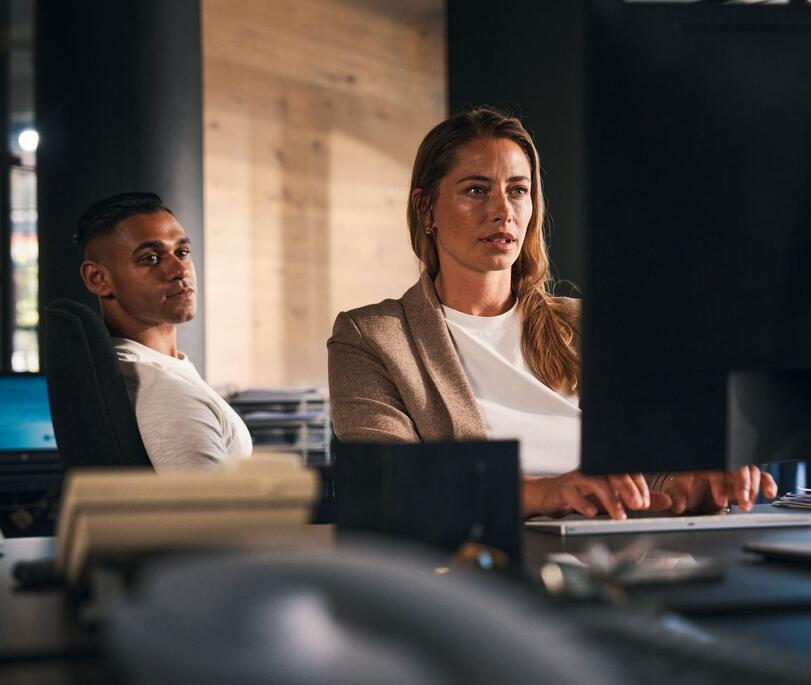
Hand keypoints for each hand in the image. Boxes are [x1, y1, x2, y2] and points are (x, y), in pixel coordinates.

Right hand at [522, 470, 668, 519]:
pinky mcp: (563, 490)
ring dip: (610, 499)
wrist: (549, 495)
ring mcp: (577, 479)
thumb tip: (667, 501)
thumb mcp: (613, 498)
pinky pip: (573, 494)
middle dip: (628, 488)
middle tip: (640, 505)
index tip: (646, 502)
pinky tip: (592, 513)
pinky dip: (583, 503)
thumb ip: (639, 499)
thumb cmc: (583, 494)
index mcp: (606, 471)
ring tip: (620, 516)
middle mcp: (592, 471)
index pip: (626, 471)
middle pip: (612, 473)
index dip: (638, 484)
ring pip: (595, 483)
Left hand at [659, 466, 777, 513]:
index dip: (720, 486)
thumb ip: (678, 498)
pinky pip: (762, 477)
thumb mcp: (679, 491)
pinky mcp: (748, 480)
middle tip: (742, 503)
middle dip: (742, 486)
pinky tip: (770, 494)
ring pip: (751, 473)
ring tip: (747, 505)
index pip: (716, 472)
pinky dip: (768, 484)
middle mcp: (723, 468)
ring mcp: (736, 473)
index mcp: (706, 468)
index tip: (720, 501)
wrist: (692, 489)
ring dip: (753, 489)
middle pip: (738, 470)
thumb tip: (676, 506)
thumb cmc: (686, 487)